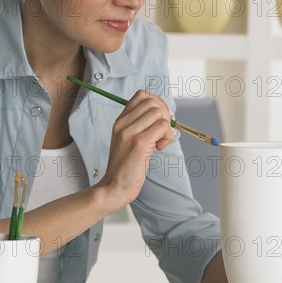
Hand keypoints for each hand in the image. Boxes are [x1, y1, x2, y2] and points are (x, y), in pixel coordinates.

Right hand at [99, 90, 174, 207]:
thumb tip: (166, 114)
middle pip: (152, 102)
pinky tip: (159, 148)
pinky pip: (162, 126)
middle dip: (165, 114)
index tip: (162, 119)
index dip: (157, 103)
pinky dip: (167, 136)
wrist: (114, 187)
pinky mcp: (139, 143)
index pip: (142, 95)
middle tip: (163, 132)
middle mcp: (123, 124)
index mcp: (120, 121)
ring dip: (167, 127)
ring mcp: (130, 132)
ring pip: (159, 113)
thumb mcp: (128, 140)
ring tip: (160, 142)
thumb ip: (141, 126)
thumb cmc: (125, 166)